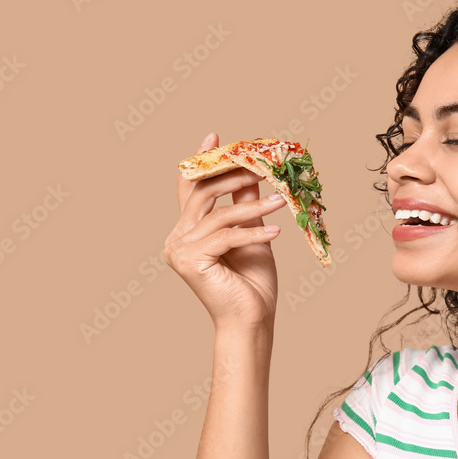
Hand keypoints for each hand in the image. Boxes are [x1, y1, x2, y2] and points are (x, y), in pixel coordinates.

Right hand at [164, 133, 286, 331]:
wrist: (251, 321)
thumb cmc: (251, 284)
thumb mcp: (251, 234)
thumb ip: (244, 205)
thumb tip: (250, 173)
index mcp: (186, 233)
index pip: (191, 190)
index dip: (201, 162)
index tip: (215, 137)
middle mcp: (176, 239)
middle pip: (202, 195)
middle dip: (232, 176)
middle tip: (261, 166)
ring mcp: (179, 251)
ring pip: (218, 216)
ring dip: (253, 206)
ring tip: (281, 199)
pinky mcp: (189, 262)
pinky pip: (226, 236)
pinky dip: (253, 232)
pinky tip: (276, 230)